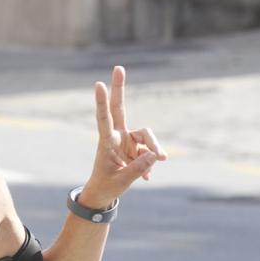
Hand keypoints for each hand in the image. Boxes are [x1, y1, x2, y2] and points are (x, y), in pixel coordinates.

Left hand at [81, 66, 166, 207]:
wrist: (104, 193)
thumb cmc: (107, 186)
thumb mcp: (122, 180)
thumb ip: (138, 168)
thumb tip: (156, 155)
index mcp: (106, 142)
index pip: (103, 119)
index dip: (101, 102)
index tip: (98, 84)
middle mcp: (116, 136)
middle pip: (119, 108)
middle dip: (119, 88)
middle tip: (118, 67)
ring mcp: (127, 140)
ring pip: (147, 135)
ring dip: (155, 147)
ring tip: (162, 160)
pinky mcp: (137, 147)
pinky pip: (151, 150)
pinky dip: (151, 162)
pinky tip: (146, 177)